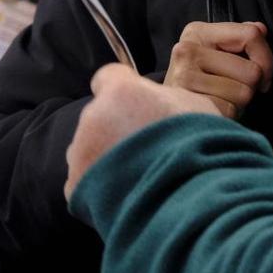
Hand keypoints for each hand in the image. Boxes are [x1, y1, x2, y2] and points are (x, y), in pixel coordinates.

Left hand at [65, 64, 221, 199]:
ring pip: (89, 149)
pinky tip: (129, 193)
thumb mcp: (194, 106)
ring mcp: (81, 152)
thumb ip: (166, 98)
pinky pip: (86, 180)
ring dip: (107, 157)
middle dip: (116, 128)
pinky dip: (103, 186)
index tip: (134, 102)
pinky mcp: (76, 185)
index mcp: (121, 91)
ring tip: (138, 175)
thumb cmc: (197, 145)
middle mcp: (93, 116)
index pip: (108, 77)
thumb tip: (159, 102)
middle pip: (99, 116)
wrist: (185, 195)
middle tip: (146, 147)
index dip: (121, 89)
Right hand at [164, 22, 272, 118]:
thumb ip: (241, 38)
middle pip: (252, 70)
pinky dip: (228, 115)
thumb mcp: (221, 54)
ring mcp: (184, 76)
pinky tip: (214, 111)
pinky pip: (230, 110)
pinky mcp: (188, 103)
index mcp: (197, 32)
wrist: (169, 113)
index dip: (267, 59)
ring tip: (222, 99)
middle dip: (252, 85)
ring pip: (244, 93)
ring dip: (239, 102)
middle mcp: (186, 50)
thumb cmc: (204, 82)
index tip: (263, 74)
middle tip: (235, 89)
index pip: (251, 35)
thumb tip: (261, 29)